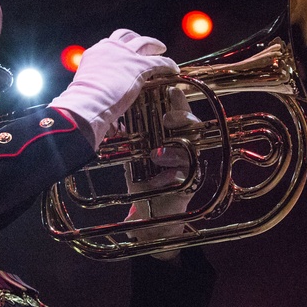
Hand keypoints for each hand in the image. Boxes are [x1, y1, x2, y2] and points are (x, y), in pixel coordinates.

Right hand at [49, 29, 179, 147]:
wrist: (88, 101)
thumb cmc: (83, 101)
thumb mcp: (86, 87)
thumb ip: (94, 88)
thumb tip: (96, 103)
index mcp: (97, 53)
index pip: (110, 44)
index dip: (120, 47)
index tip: (125, 52)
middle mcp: (111, 48)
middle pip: (127, 36)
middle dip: (136, 38)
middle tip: (145, 45)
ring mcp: (126, 55)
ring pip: (144, 42)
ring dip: (154, 44)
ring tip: (162, 49)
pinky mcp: (141, 65)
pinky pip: (159, 61)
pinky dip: (168, 64)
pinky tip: (174, 68)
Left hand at [125, 87, 199, 258]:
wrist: (150, 218)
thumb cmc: (143, 185)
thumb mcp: (132, 159)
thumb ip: (128, 140)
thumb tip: (113, 118)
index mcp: (171, 138)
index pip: (176, 113)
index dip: (176, 99)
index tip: (169, 88)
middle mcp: (184, 147)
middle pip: (192, 123)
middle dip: (182, 113)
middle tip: (165, 116)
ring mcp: (190, 164)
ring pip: (193, 143)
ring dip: (177, 141)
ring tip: (159, 145)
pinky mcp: (191, 181)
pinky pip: (188, 169)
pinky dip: (174, 167)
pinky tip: (161, 169)